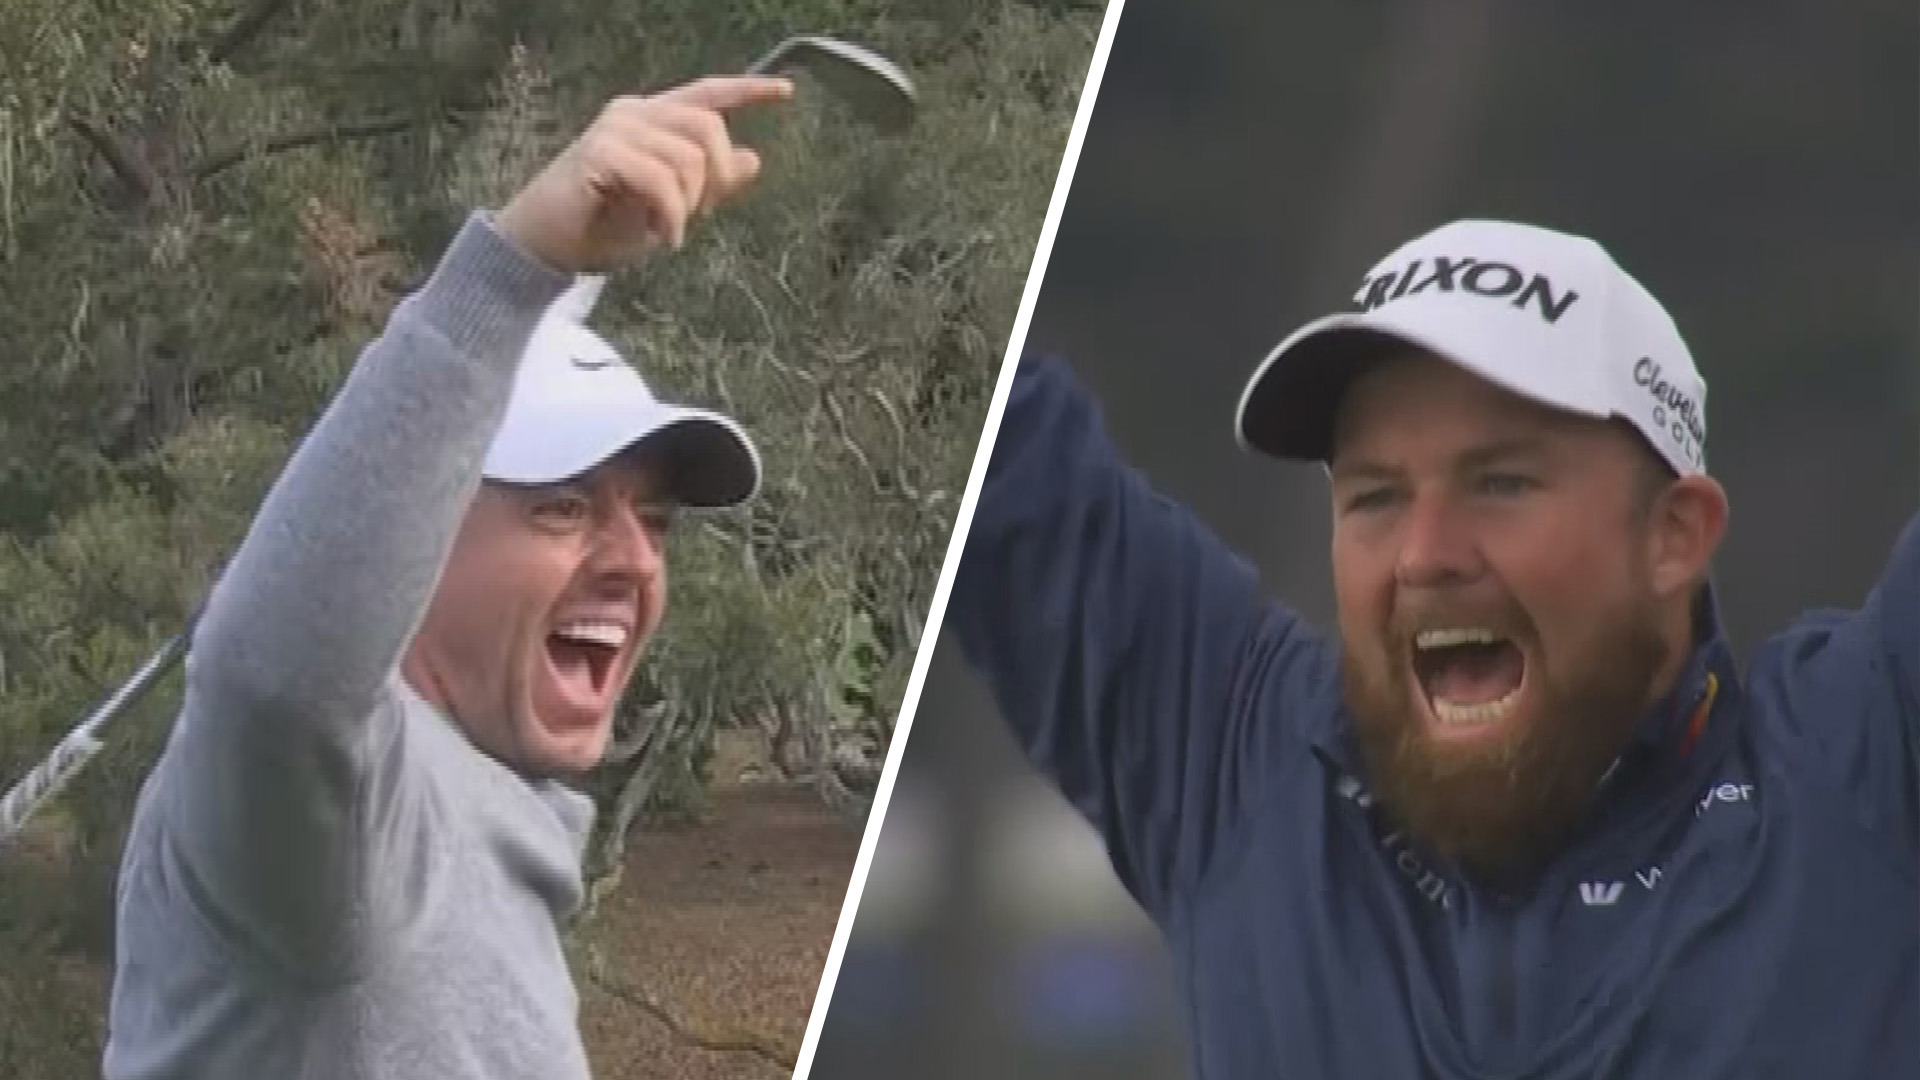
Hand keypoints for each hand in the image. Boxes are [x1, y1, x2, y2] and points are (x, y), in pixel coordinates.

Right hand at [495, 75, 793, 272]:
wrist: (547, 246)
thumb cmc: (602, 225)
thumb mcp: (669, 207)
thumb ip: (710, 184)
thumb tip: (752, 159)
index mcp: (652, 119)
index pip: (707, 94)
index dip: (748, 91)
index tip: (785, 93)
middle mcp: (634, 114)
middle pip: (707, 126)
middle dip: (715, 177)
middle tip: (697, 215)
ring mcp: (615, 130)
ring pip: (687, 158)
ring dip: (686, 206)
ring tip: (664, 230)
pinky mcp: (599, 153)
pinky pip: (660, 180)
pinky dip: (669, 216)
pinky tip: (658, 235)